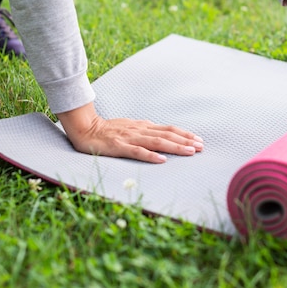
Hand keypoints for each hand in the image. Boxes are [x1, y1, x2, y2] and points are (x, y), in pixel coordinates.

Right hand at [56, 102, 203, 162]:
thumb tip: (163, 136)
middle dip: (185, 141)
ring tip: (189, 152)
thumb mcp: (130, 128)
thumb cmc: (108, 130)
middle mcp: (139, 130)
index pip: (168, 129)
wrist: (85, 128)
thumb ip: (145, 132)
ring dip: (175, 147)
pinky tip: (162, 160)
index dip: (184, 134)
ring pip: (157, 142)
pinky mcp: (119, 146)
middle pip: (167, 134)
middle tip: (201, 147)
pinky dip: (151, 156)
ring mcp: (130, 138)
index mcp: (143, 126)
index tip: (199, 141)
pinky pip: (137, 151)